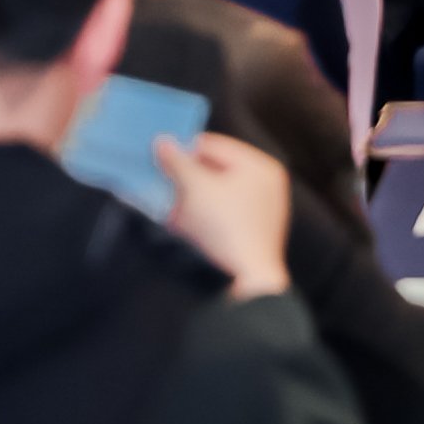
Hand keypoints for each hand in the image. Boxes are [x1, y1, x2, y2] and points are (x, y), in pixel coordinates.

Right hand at [159, 130, 292, 297]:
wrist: (248, 281)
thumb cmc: (226, 226)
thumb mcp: (196, 189)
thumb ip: (178, 163)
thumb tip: (162, 142)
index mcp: (260, 167)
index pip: (214, 146)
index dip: (184, 149)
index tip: (158, 156)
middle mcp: (265, 186)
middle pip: (215, 172)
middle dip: (185, 179)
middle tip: (160, 182)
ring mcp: (262, 212)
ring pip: (216, 196)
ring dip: (189, 201)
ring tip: (169, 208)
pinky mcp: (251, 235)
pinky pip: (221, 217)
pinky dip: (201, 219)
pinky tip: (182, 227)